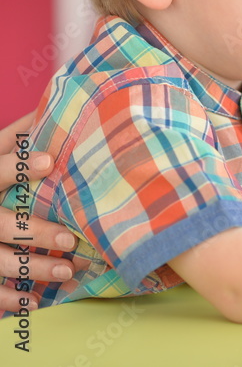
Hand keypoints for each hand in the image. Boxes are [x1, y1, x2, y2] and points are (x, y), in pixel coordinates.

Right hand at [0, 112, 78, 312]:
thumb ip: (16, 137)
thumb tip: (59, 102)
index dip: (16, 166)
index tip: (48, 161)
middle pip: (0, 224)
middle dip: (35, 232)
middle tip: (71, 239)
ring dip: (32, 268)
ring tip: (68, 271)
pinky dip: (8, 299)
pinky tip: (35, 302)